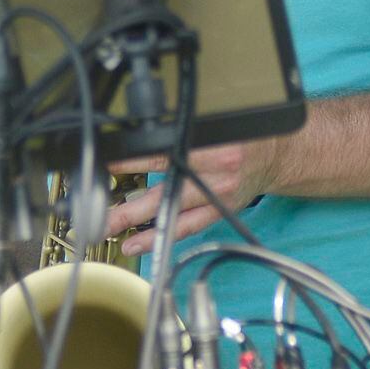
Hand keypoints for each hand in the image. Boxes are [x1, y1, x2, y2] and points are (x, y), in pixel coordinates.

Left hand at [103, 142, 267, 255]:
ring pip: (171, 210)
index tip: (104, 163)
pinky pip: (186, 228)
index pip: (162, 149)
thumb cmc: (238, 138)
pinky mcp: (218, 211)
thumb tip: (134, 139)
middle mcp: (213, 168)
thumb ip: (180, 131)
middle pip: (162, 184)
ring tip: (107, 228)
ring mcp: (216, 193)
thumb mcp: (212, 124)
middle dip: (126, 196)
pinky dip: (159, 238)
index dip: (131, 158)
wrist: (274, 155)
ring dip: (135, 221)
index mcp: (209, 141)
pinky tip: (136, 244)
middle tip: (95, 207)